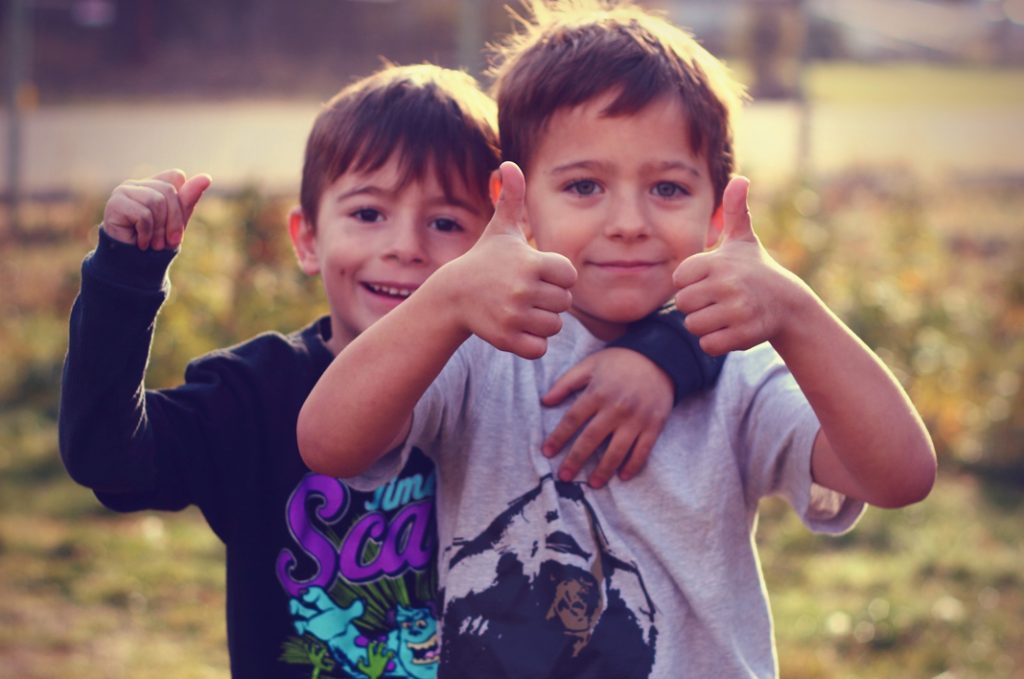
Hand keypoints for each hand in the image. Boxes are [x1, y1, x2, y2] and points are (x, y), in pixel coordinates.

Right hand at [101, 169, 211, 249]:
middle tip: (166, 241)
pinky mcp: (115, 203)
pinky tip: (140, 242)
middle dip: (173, 221)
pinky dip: (147, 233)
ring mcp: (123, 191)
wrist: (133, 266)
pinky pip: (143, 214)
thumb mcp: (177, 221)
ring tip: (152, 243)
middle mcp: (137, 184)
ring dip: (159, 230)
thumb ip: (188, 199)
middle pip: (168, 190)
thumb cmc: (156, 242)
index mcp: (153, 185)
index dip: (181, 203)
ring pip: (155, 201)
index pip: (176, 177)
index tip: (176, 227)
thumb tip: (206, 177)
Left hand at [357, 641, 394, 678]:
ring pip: (384, 651)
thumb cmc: (369, 673)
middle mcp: (376, 656)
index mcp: (371, 657)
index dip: (371, 645)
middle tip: (382, 643)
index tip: (374, 642)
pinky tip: (392, 654)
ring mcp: (381, 658)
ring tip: (387, 647)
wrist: (375, 676)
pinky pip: (389, 656)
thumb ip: (360, 665)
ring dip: (386, 648)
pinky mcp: (385, 661)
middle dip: (381, 645)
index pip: (371, 649)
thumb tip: (361, 657)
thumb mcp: (364, 669)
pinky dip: (391, 654)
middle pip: (379, 648)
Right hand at [448, 161, 576, 358]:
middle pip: (564, 303)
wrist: (453, 295)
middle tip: (525, 293)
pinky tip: (516, 327)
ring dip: (541, 321)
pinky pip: (539, 348)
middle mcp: (524, 290)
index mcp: (531, 264)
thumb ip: (512, 197)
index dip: (556, 276)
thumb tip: (509, 163)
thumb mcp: (500, 229)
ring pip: (553, 326)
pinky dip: (531, 342)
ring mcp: (515, 316)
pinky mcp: (507, 339)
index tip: (535, 273)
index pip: (569, 276)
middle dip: (549, 300)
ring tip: (520, 309)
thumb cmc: (484, 260)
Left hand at [541, 348, 672, 486]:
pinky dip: (633, 465)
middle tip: (564, 477)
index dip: (558, 437)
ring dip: (604, 470)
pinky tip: (622, 476)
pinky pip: (643, 450)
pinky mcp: (654, 425)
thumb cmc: (620, 361)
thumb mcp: (590, 365)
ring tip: (592, 484)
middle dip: (575, 460)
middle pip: (591, 439)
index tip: (547, 452)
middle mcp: (616, 408)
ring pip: (617, 450)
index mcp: (598, 393)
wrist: (661, 357)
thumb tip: (544, 401)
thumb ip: (566, 382)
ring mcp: (637, 419)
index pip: (573, 419)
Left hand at [673, 176, 805, 355]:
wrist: (788, 303)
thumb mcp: (743, 240)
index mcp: (718, 261)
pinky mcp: (743, 335)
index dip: (692, 283)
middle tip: (718, 300)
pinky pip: (708, 345)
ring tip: (725, 314)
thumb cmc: (756, 270)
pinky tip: (731, 330)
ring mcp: (736, 310)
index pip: (679, 280)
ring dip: (706, 325)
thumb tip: (740, 178)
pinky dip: (716, 342)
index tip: (711, 281)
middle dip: (697, 307)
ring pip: (693, 327)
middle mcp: (727, 284)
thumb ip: (735, 210)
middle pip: (683, 306)